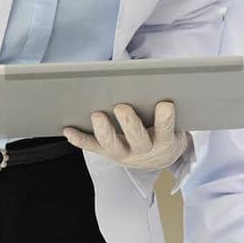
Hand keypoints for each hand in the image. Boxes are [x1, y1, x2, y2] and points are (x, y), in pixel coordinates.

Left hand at [64, 101, 185, 170]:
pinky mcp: (107, 154)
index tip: (164, 103)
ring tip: (97, 115)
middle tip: (121, 107)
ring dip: (104, 130)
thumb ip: (166, 110)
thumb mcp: (174, 123)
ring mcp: (124, 154)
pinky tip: (69, 130)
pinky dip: (80, 139)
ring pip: (112, 145)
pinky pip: (92, 147)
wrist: (159, 158)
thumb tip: (157, 84)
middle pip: (138, 139)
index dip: (165, 118)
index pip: (166, 129)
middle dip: (129, 123)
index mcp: (164, 141)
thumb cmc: (163, 131)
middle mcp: (144, 150)